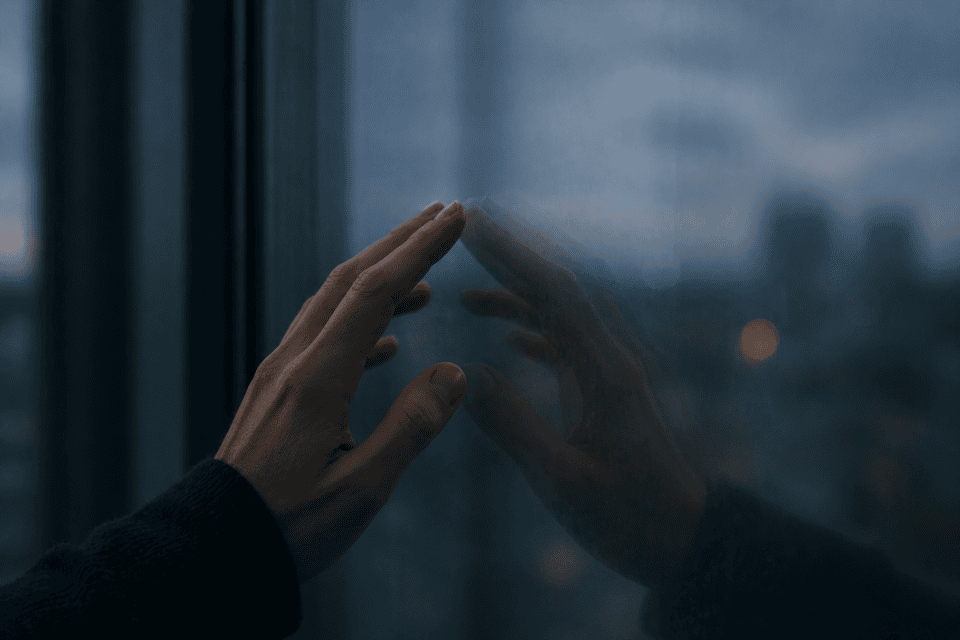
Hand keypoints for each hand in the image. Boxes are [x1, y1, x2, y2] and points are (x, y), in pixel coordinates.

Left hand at [216, 200, 467, 583]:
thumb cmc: (291, 525)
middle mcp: (295, 361)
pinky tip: (387, 343)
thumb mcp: (362, 489)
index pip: (375, 292)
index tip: (455, 219)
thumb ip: (412, 428)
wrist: (215, 546)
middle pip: (349, 280)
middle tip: (442, 216)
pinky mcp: (276, 390)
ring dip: (379, 277)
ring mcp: (280, 373)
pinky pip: (323, 335)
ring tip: (424, 278)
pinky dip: (360, 322)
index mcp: (318, 378)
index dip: (419, 251)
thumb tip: (453, 373)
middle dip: (399, 243)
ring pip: (333, 302)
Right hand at [458, 198, 705, 591]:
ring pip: (563, 318)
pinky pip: (569, 348)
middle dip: (515, 257)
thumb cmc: (627, 516)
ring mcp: (611, 375)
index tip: (475, 223)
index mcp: (604, 371)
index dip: (513, 252)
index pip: (556, 291)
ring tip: (468, 291)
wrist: (683, 542)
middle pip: (560, 290)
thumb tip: (467, 375)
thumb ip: (513, 425)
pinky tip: (509, 336)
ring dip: (520, 297)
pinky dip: (537, 332)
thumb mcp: (561, 478)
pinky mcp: (609, 394)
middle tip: (469, 230)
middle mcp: (611, 360)